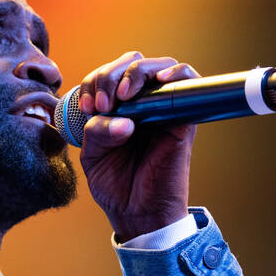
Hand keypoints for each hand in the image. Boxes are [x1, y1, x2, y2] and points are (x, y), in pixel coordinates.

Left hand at [76, 52, 199, 242]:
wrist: (137, 213)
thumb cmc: (116, 185)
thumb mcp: (93, 155)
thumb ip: (97, 130)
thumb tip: (123, 119)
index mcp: (117, 108)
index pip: (108, 73)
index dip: (94, 81)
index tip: (87, 107)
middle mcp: (142, 103)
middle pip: (131, 62)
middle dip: (110, 74)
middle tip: (103, 103)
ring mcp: (163, 108)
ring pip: (157, 66)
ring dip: (136, 72)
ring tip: (122, 96)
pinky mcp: (183, 118)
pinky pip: (189, 82)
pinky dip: (176, 73)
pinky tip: (159, 80)